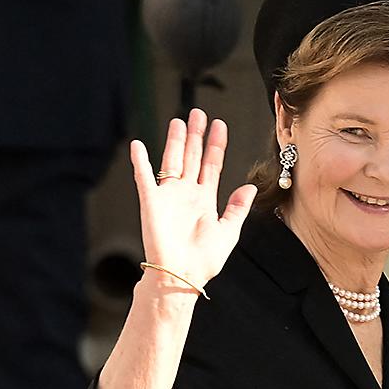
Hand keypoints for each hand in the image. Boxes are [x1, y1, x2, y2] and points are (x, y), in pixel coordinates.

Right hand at [129, 108, 256, 297]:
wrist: (183, 275)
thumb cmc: (205, 259)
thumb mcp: (229, 231)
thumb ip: (238, 208)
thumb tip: (249, 187)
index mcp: (205, 199)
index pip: (211, 165)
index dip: (215, 145)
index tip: (220, 125)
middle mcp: (187, 193)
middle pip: (191, 156)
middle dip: (195, 135)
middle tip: (198, 113)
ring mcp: (169, 196)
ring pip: (172, 160)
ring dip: (174, 141)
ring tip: (178, 121)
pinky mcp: (152, 203)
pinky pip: (144, 178)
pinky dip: (140, 162)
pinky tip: (138, 146)